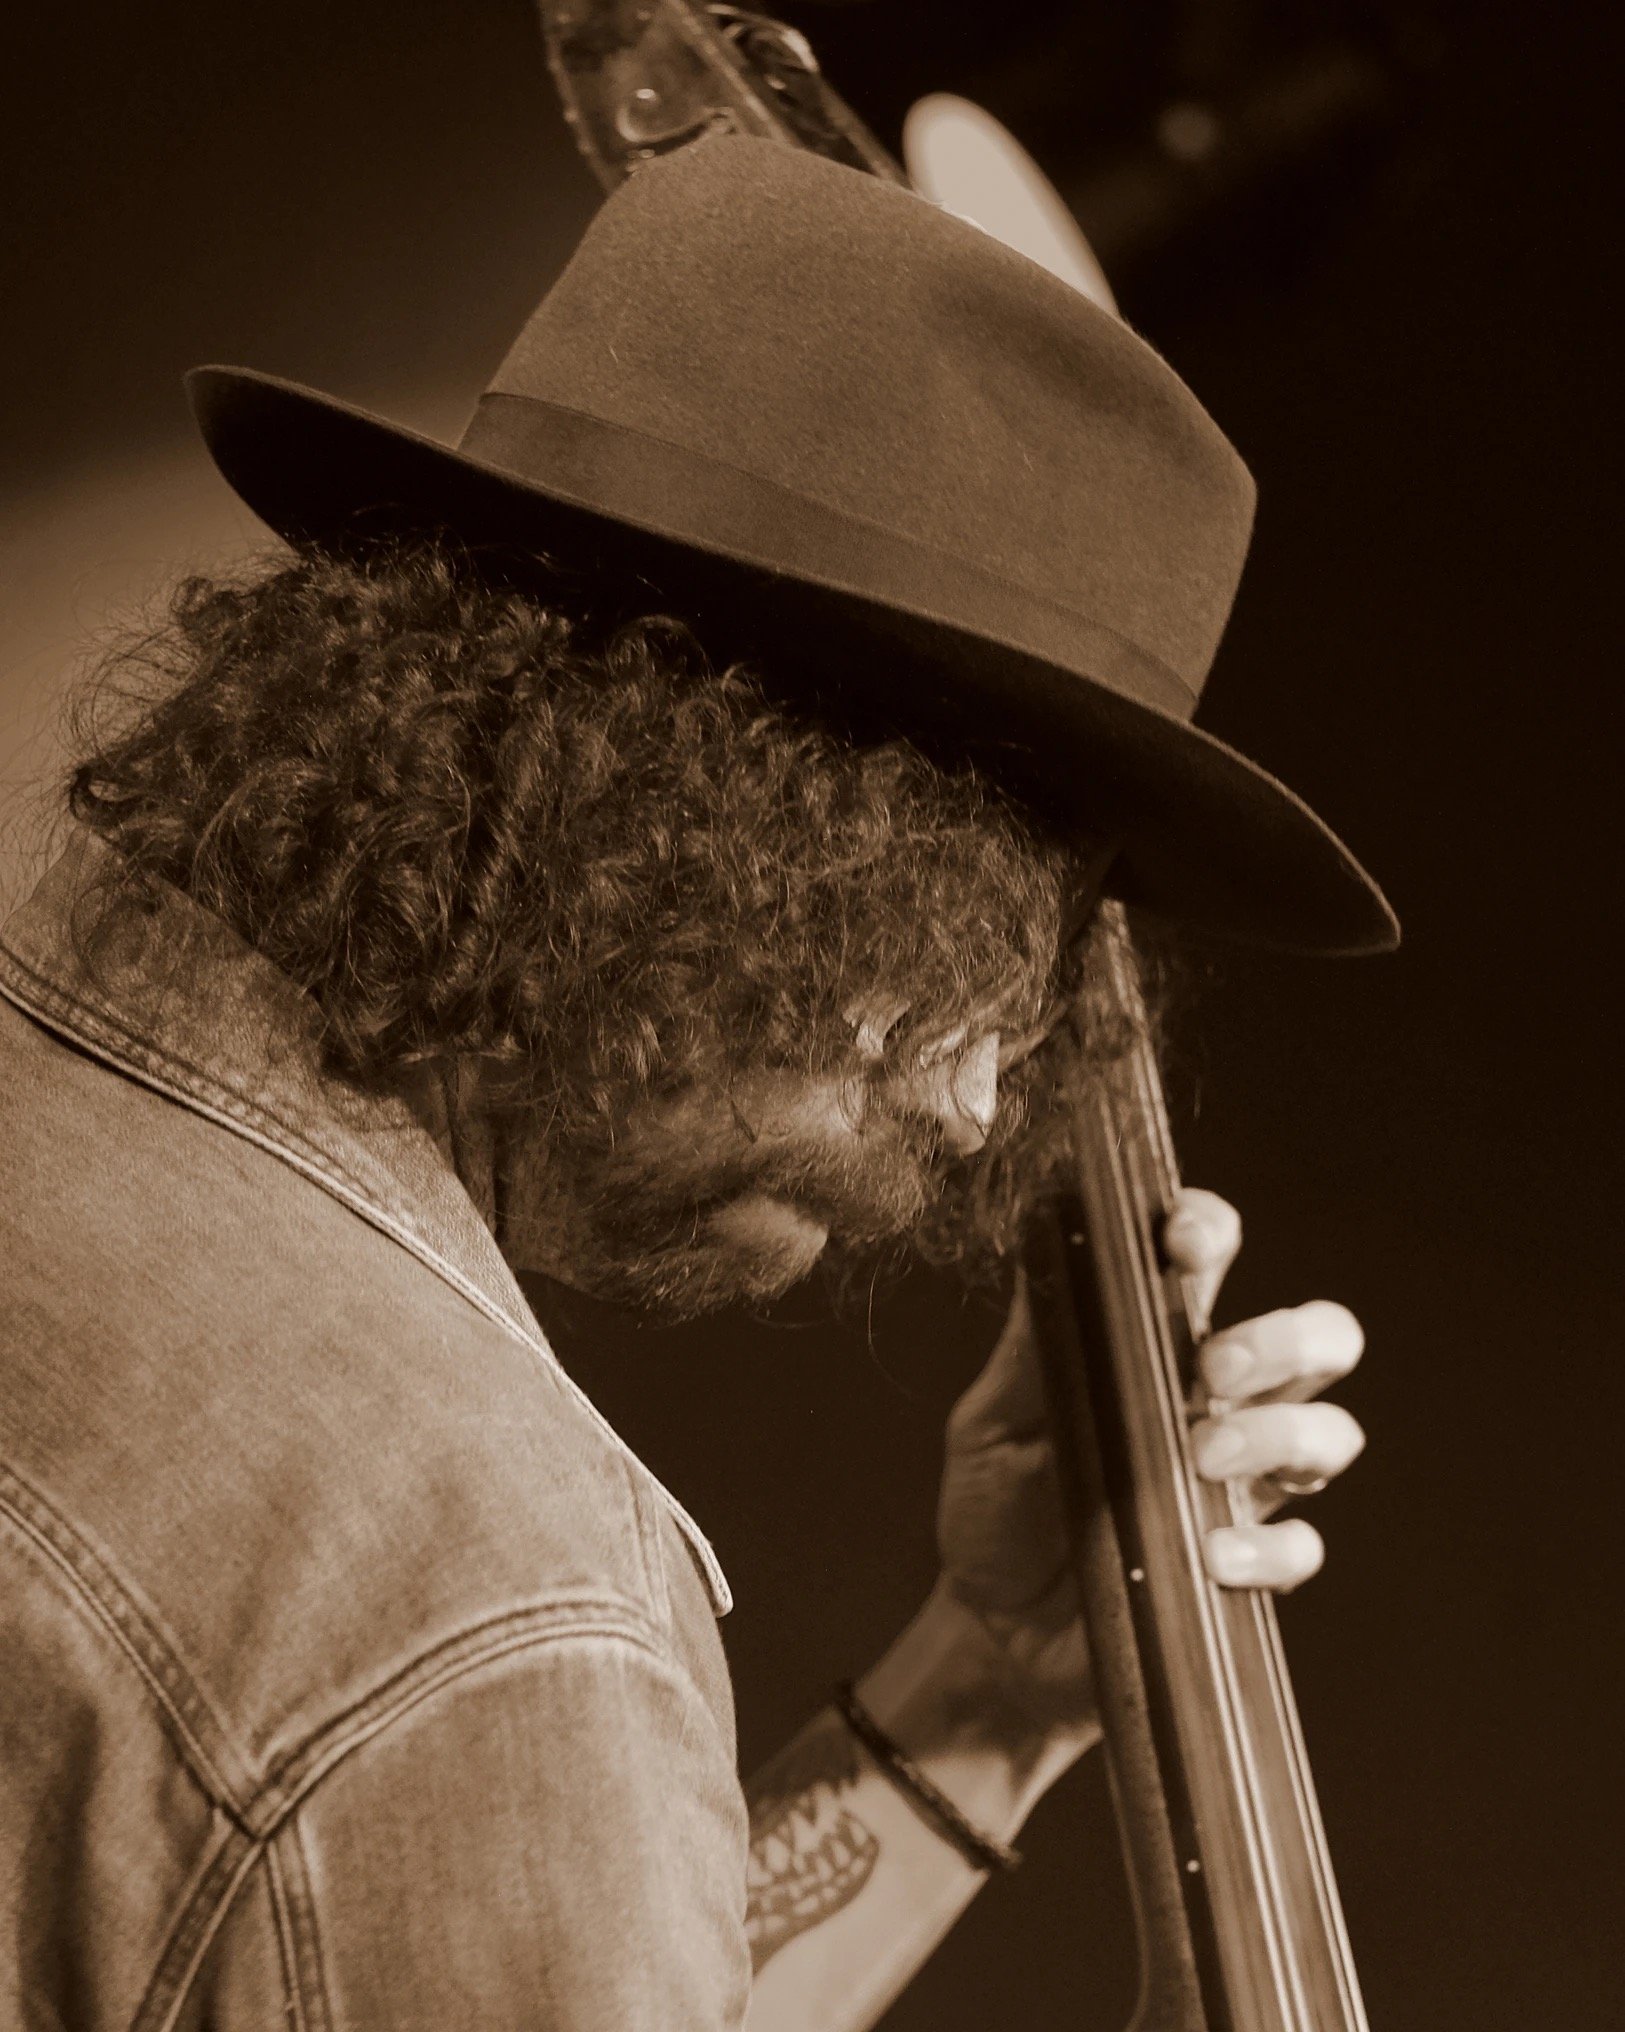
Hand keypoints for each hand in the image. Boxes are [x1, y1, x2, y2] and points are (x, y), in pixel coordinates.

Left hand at [934, 1187, 1365, 1736]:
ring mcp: (1242, 1486)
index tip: (1183, 1241)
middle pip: (1318, 1338)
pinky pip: (1302, 1548)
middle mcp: (1216, 1406)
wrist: (992, 1634)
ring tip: (1203, 1457)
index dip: (1211, 1231)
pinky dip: (1264, 1548)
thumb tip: (1044, 1242)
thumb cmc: (994, 1511)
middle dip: (1281, 1337)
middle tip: (1211, 1368)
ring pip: (1331, 1431)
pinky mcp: (1246, 1565)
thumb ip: (1028, 1348)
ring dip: (1279, 1433)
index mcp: (1154, 1347)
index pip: (1209, 1261)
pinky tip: (1210, 1555)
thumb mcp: (990, 1423)